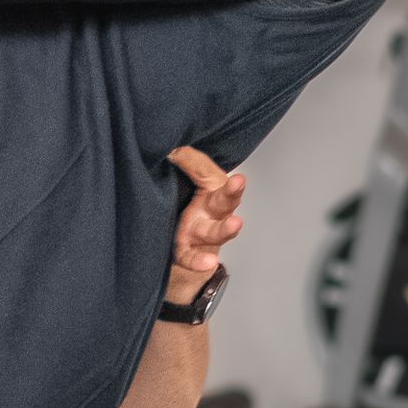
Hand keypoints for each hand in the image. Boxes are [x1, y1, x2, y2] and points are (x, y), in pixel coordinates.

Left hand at [165, 144, 244, 302]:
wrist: (177, 243)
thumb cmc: (183, 203)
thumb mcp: (182, 181)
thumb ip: (181, 164)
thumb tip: (169, 145)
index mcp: (209, 189)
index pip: (207, 172)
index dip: (193, 161)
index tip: (175, 150)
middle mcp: (210, 210)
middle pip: (224, 200)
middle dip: (232, 191)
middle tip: (239, 181)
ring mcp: (202, 233)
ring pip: (216, 231)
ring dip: (227, 228)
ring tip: (236, 223)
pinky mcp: (190, 252)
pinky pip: (194, 258)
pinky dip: (201, 261)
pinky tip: (208, 262)